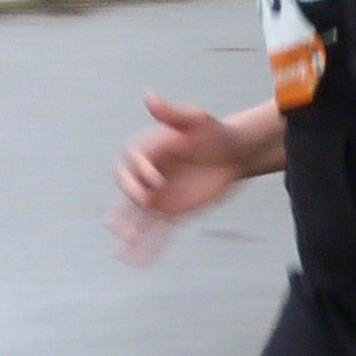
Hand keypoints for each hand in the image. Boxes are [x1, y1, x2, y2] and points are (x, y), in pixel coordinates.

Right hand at [108, 92, 256, 260]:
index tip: (156, 179)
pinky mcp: (172, 213)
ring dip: (129, 229)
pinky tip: (137, 262)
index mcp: (148, 151)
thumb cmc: (213, 132)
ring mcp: (158, 196)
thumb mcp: (195, 119)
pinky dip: (148, 247)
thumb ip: (170, 112)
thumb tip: (147, 94)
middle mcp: (148, 175)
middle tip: (143, 202)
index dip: (139, 173)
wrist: (235, 155)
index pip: (132, 163)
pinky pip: (157, 232)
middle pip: (128, 188)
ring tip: (120, 249)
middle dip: (130, 197)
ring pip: (136, 215)